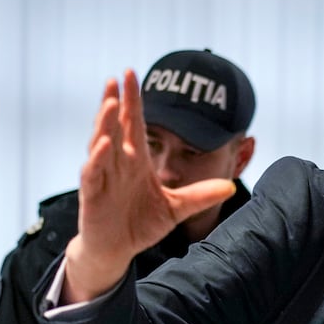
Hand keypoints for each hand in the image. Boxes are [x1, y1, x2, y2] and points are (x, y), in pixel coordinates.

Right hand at [60, 71, 236, 302]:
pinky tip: (105, 144)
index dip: (132, 100)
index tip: (132, 73)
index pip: (133, 123)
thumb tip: (231, 188)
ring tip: (110, 103)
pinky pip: (93, 173)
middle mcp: (117, 163)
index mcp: (135, 161)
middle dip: (113, 102)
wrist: (117, 250)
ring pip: (100, 144)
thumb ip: (201, 195)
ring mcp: (103, 176)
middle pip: (114, 126)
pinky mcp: (92, 194)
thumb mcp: (176, 208)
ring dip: (104, 124)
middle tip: (115, 78)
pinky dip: (98, 159)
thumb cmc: (141, 224)